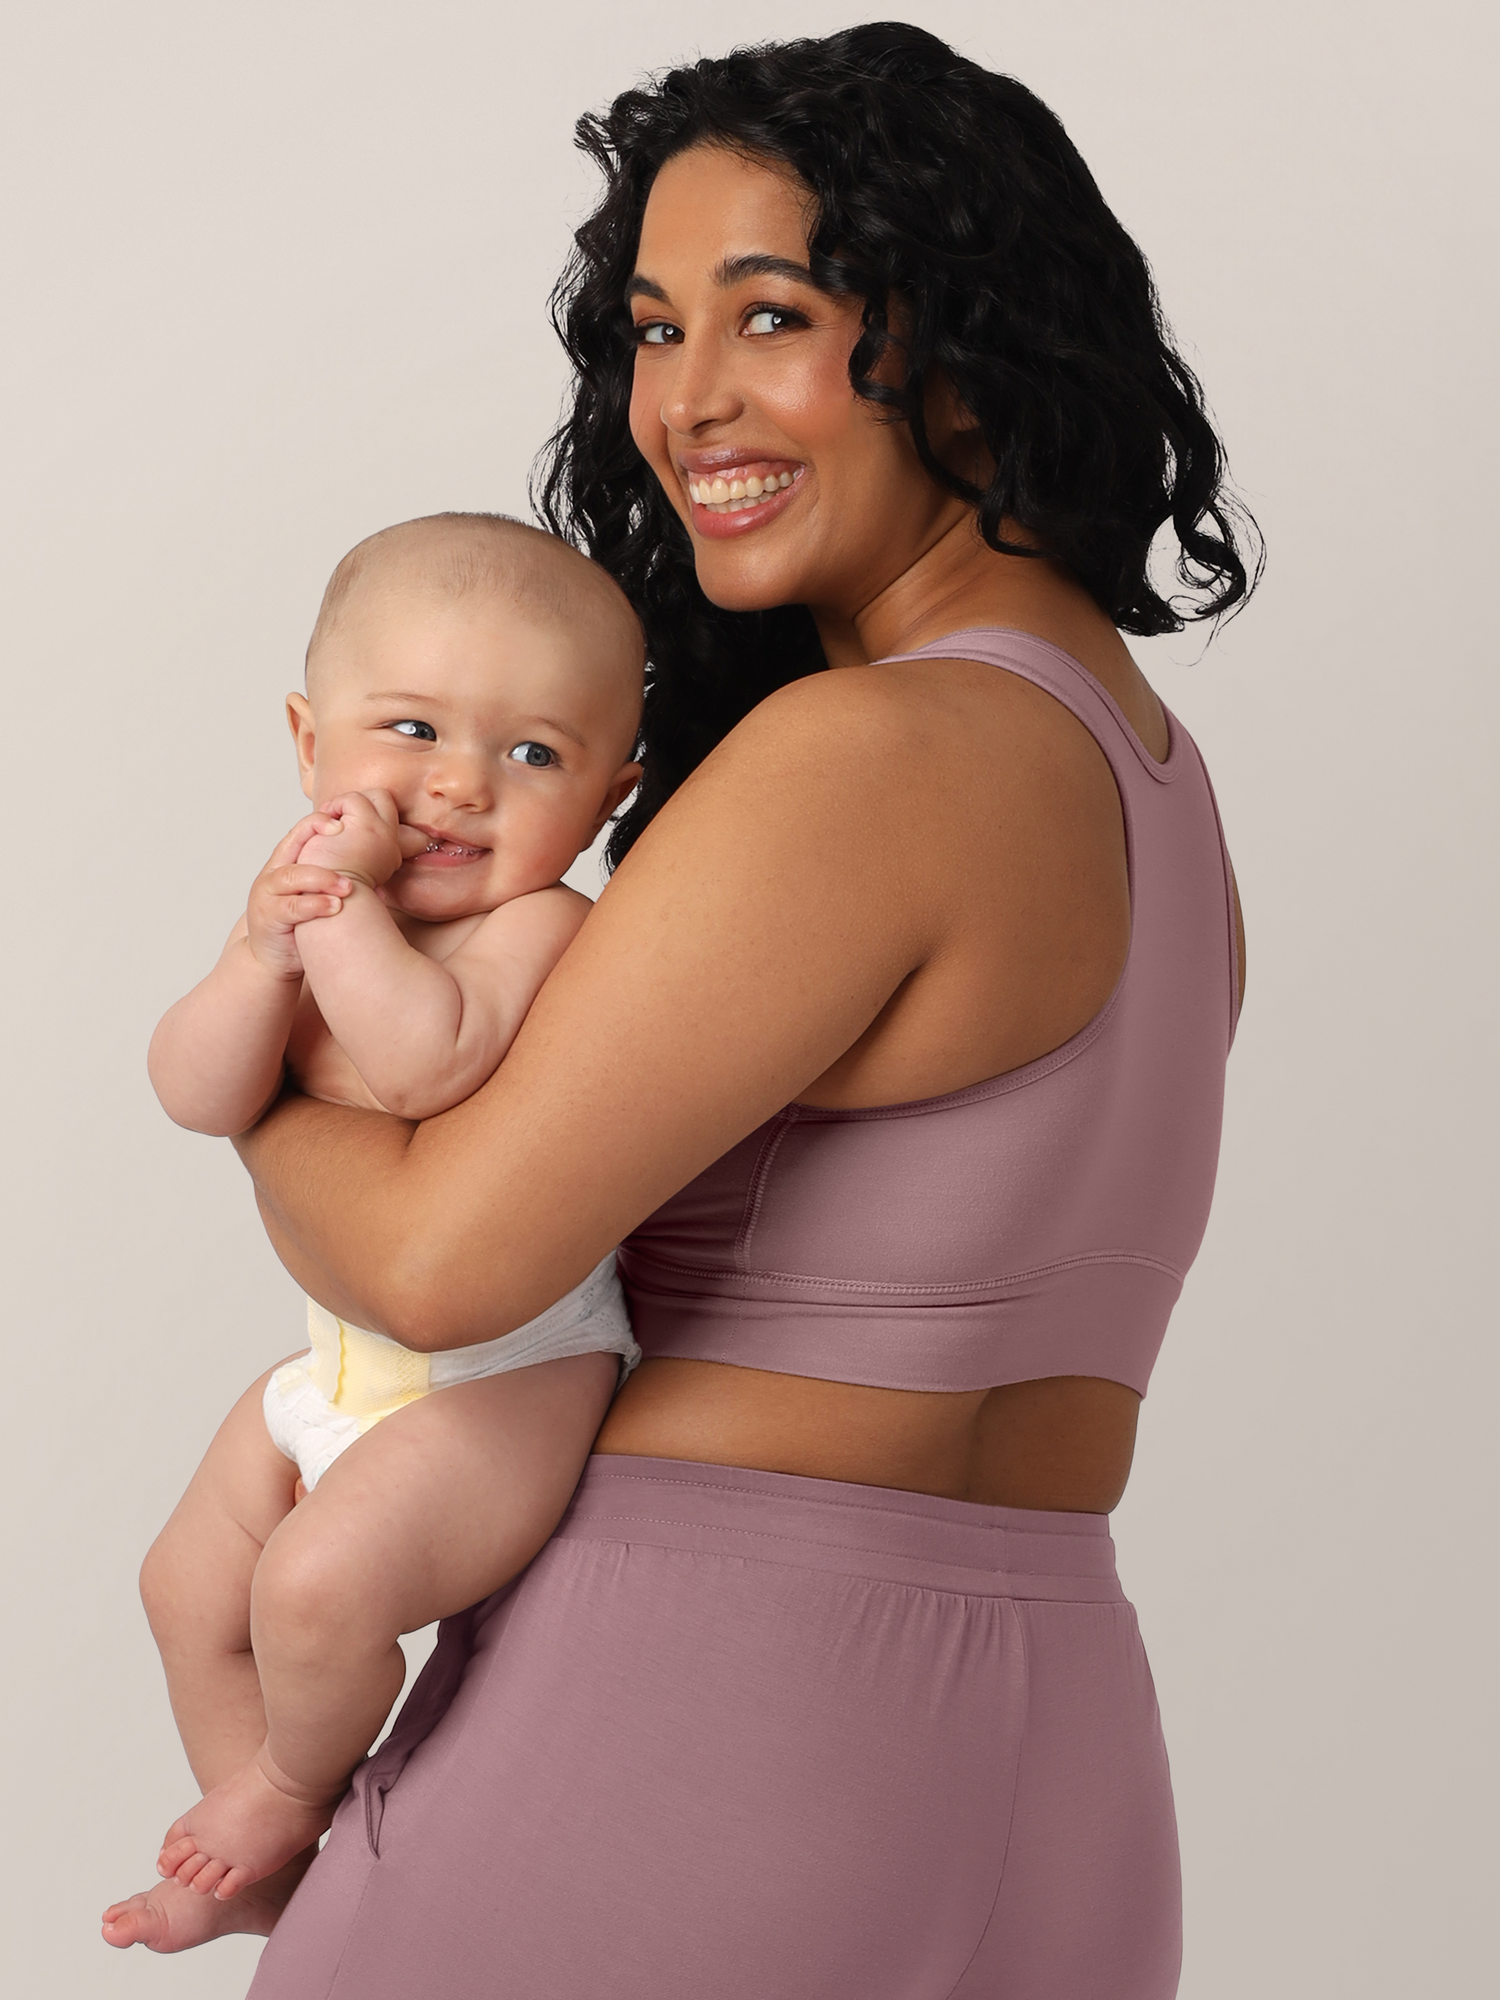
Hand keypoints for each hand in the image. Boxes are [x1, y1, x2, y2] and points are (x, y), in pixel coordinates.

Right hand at [245, 814, 354, 980]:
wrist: (273, 957)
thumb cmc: (301, 920)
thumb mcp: (317, 889)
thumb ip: (335, 871)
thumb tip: (384, 857)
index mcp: (288, 861)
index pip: (302, 830)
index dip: (321, 820)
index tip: (347, 819)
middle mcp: (275, 872)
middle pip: (293, 843)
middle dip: (318, 834)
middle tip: (346, 832)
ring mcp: (268, 894)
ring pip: (292, 876)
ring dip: (322, 878)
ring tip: (348, 886)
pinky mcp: (269, 916)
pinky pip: (291, 907)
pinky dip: (314, 905)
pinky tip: (335, 907)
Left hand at [296, 790, 426, 890]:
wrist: (334, 909)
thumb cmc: (335, 897)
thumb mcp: (350, 872)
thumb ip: (355, 853)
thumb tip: (342, 837)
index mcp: (389, 855)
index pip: (385, 819)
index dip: (365, 816)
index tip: (343, 831)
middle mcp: (391, 842)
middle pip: (385, 801)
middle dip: (360, 803)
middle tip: (339, 822)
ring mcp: (381, 831)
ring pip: (371, 795)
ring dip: (345, 805)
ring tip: (330, 829)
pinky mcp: (366, 825)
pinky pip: (352, 799)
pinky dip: (335, 807)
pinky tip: (325, 830)